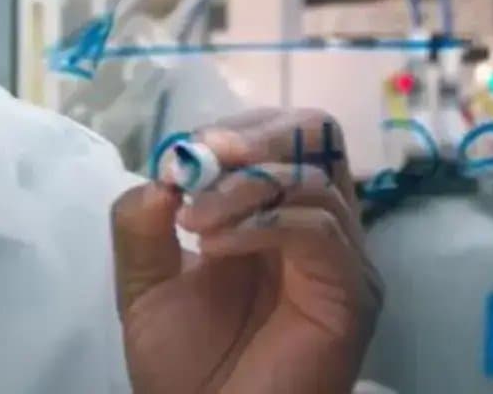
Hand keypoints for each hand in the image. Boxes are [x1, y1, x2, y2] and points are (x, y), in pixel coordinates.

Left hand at [112, 109, 382, 393]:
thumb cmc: (185, 364)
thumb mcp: (143, 280)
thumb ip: (141, 220)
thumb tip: (163, 168)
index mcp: (272, 212)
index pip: (277, 133)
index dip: (231, 129)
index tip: (184, 153)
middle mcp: (315, 225)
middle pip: (316, 132)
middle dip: (253, 135)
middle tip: (203, 158)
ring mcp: (339, 257)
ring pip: (313, 175)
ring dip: (242, 186)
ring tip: (195, 224)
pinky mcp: (352, 292)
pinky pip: (318, 228)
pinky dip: (262, 221)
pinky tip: (216, 245)